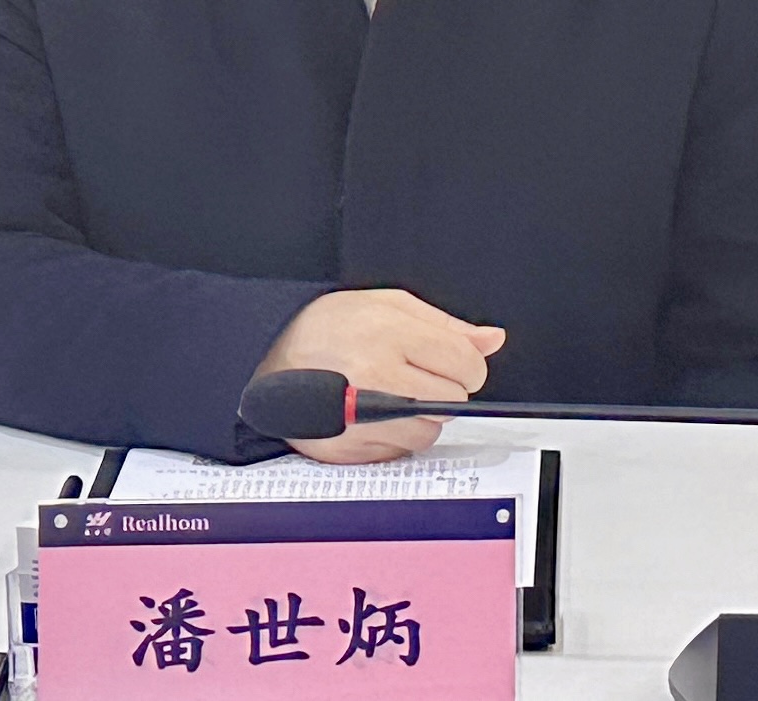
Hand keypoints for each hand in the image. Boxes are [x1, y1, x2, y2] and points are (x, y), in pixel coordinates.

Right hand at [254, 289, 505, 463]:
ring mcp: (360, 418)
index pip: (465, 363)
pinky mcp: (348, 449)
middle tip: (413, 374)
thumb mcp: (385, 304)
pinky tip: (371, 413)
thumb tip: (491, 341)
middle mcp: (375, 377)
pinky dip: (394, 437)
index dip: (465, 364)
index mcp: (388, 333)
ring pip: (428, 433)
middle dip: (443, 389)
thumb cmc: (324, 326)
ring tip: (388, 392)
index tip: (451, 362)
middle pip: (452, 402)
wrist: (266, 356)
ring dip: (420, 417)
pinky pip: (398, 453)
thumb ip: (444, 324)